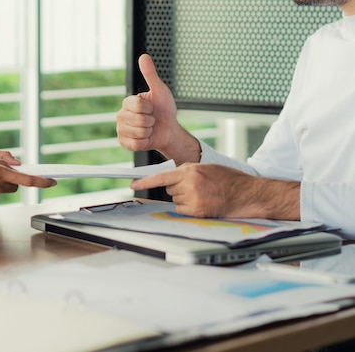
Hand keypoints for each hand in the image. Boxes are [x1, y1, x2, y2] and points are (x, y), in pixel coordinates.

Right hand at [116, 54, 198, 162]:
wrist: (168, 130)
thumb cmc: (164, 110)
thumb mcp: (160, 90)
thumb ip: (150, 74)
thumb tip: (143, 56)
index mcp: (127, 102)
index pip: (138, 105)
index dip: (149, 108)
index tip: (152, 108)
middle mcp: (120, 115)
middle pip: (138, 119)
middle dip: (151, 121)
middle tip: (152, 120)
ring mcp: (121, 130)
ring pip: (138, 132)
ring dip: (149, 132)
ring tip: (149, 129)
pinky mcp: (124, 143)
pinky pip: (136, 144)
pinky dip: (145, 142)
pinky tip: (145, 138)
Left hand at [130, 163, 299, 219]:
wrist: (246, 194)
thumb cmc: (227, 179)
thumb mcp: (205, 167)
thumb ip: (186, 171)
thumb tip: (168, 179)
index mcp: (190, 170)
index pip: (161, 176)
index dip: (145, 182)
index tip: (132, 184)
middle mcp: (189, 184)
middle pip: (169, 188)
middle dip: (178, 187)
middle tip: (197, 186)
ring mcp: (193, 199)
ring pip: (175, 200)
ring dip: (184, 198)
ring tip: (203, 194)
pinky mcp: (197, 212)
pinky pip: (182, 210)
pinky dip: (189, 208)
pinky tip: (204, 203)